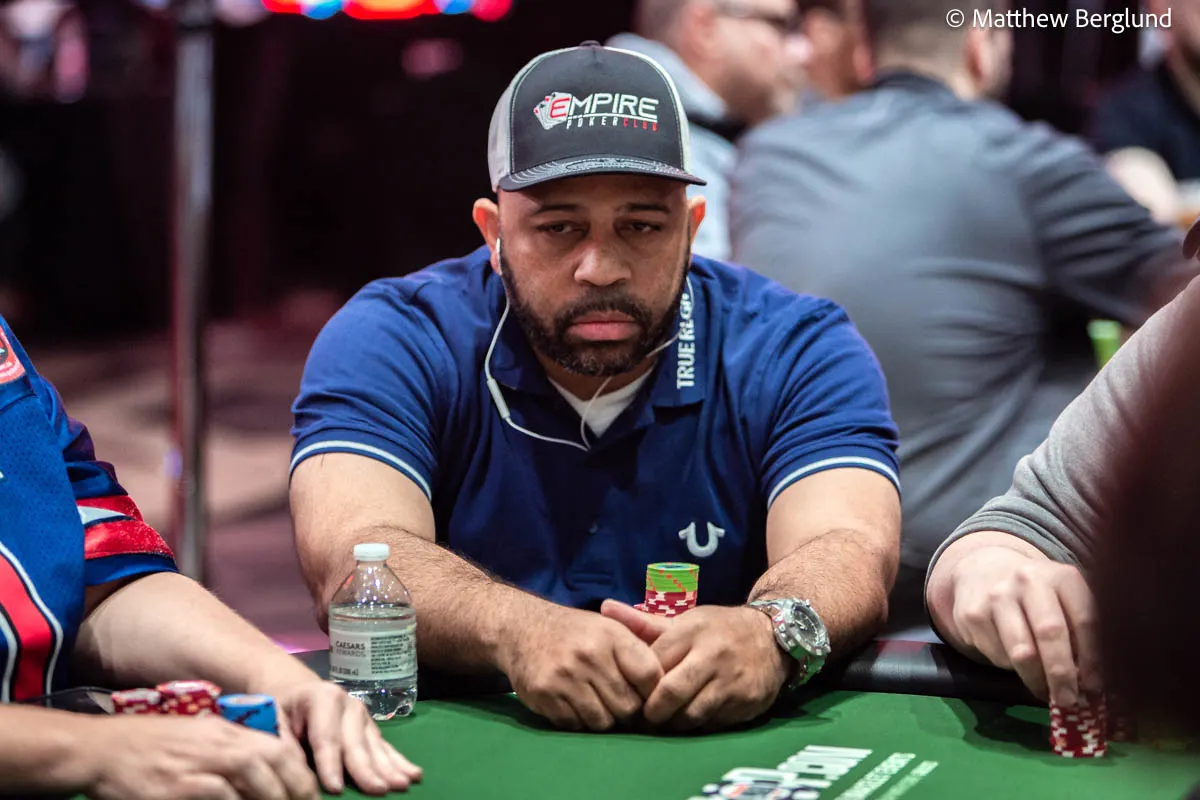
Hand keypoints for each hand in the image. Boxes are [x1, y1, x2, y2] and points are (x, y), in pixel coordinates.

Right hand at [85, 713, 318, 799]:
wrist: (100, 749)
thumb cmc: (148, 746)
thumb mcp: (195, 737)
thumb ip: (228, 750)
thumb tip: (263, 772)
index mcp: (224, 731)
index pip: (278, 748)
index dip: (300, 772)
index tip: (310, 792)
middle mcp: (216, 745)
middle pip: (273, 763)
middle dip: (295, 789)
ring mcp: (197, 767)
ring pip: (251, 782)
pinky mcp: (177, 789)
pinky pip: (219, 799)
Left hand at [260, 677, 421, 795]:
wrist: (296, 693)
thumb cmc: (283, 711)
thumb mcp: (273, 719)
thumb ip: (283, 742)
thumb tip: (295, 768)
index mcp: (321, 697)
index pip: (326, 736)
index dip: (330, 763)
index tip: (335, 788)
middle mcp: (348, 704)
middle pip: (355, 742)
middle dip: (366, 769)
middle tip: (377, 790)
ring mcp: (364, 716)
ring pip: (375, 746)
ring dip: (389, 768)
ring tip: (401, 785)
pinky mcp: (371, 729)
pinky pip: (386, 748)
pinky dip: (400, 763)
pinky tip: (413, 774)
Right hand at [496, 604, 662, 731]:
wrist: (523, 628)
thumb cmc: (576, 632)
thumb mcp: (609, 628)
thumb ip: (639, 653)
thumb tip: (670, 687)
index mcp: (612, 635)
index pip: (651, 675)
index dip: (654, 692)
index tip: (648, 696)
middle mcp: (589, 655)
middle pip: (628, 706)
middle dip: (628, 711)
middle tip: (621, 704)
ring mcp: (564, 677)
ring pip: (602, 722)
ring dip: (603, 719)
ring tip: (597, 702)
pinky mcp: (544, 696)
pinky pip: (575, 725)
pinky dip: (579, 720)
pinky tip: (574, 702)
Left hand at [601, 600, 788, 731]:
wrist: (773, 637)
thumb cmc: (718, 630)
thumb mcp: (685, 621)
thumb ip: (644, 622)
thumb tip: (604, 608)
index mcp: (692, 630)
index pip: (652, 664)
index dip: (639, 682)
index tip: (630, 691)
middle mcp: (712, 654)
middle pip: (670, 694)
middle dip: (652, 711)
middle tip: (645, 715)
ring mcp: (732, 681)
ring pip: (691, 715)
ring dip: (674, 722)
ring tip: (667, 719)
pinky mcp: (746, 702)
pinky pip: (713, 724)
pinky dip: (698, 725)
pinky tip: (692, 718)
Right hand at [944, 545, 1100, 705]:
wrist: (981, 570)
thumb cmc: (1036, 595)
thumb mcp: (1064, 600)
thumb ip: (1081, 632)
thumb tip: (1090, 682)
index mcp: (1062, 577)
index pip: (1085, 620)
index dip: (1092, 659)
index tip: (1093, 687)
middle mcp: (1028, 581)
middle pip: (1049, 633)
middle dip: (1061, 674)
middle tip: (1067, 701)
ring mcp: (996, 596)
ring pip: (1020, 652)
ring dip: (1035, 680)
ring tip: (1043, 690)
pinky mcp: (971, 614)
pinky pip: (996, 655)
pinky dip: (1010, 668)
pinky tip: (1014, 661)